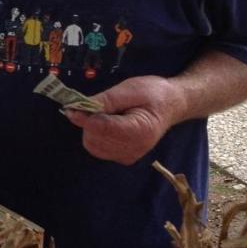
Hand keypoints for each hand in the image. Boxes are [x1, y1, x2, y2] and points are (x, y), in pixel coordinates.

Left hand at [60, 75, 183, 165]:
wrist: (171, 105)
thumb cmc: (153, 93)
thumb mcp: (129, 89)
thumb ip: (103, 101)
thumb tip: (74, 109)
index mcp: (139, 131)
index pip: (100, 129)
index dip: (84, 116)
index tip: (75, 104)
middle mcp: (134, 149)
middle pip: (93, 138)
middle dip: (90, 121)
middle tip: (102, 106)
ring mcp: (129, 156)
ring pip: (93, 145)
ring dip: (92, 128)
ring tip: (110, 114)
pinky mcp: (124, 157)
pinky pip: (98, 148)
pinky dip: (97, 135)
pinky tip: (109, 124)